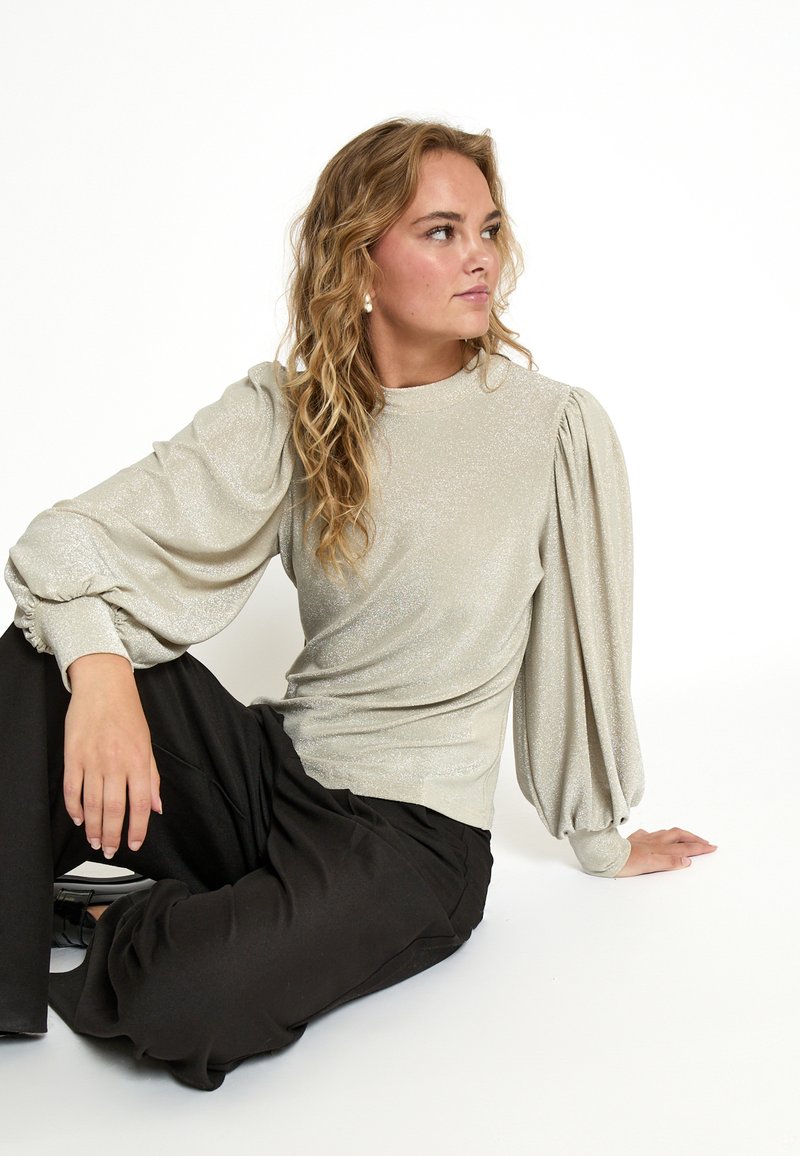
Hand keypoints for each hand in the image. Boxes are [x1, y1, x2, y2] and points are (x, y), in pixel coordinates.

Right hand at [64, 654, 161, 857]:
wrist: (104, 686)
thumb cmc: (128, 713)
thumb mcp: (147, 744)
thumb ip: (152, 778)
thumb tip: (157, 807)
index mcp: (138, 761)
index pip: (140, 804)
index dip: (138, 829)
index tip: (134, 844)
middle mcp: (116, 763)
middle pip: (113, 810)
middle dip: (112, 835)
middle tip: (109, 850)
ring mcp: (92, 760)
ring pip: (91, 804)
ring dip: (93, 828)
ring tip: (95, 841)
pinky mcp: (73, 756)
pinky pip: (71, 789)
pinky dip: (74, 807)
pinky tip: (78, 819)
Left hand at [615, 827, 716, 876]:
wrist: (606, 855)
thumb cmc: (626, 863)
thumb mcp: (650, 865)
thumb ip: (669, 862)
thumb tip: (687, 860)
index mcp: (661, 848)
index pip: (685, 847)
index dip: (700, 847)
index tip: (712, 847)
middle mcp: (654, 841)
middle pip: (679, 836)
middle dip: (693, 838)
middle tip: (704, 842)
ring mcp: (644, 839)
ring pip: (666, 833)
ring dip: (679, 835)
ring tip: (686, 836)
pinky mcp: (634, 840)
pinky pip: (649, 834)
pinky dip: (657, 835)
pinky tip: (655, 836)